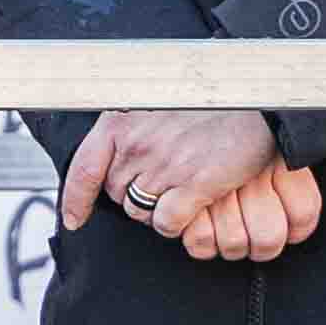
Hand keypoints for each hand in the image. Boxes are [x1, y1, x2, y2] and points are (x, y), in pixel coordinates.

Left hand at [61, 107, 314, 259]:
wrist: (252, 99)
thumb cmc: (207, 99)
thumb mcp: (154, 103)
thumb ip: (132, 128)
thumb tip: (117, 154)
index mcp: (121, 121)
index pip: (83, 168)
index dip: (74, 199)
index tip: (72, 218)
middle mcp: (137, 144)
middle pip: (116, 193)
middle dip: (132, 197)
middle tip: (158, 186)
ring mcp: (164, 165)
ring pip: (139, 211)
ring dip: (153, 212)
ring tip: (174, 195)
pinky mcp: (194, 183)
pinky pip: (167, 222)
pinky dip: (173, 224)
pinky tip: (187, 212)